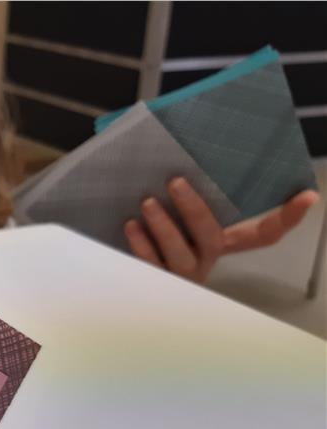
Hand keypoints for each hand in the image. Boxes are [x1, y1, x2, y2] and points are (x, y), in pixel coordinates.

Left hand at [124, 177, 319, 282]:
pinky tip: (132, 226)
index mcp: (221, 240)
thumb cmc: (156, 227)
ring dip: (164, 228)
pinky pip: (150, 266)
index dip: (288, 217)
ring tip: (147, 203)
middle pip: (212, 238)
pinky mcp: (154, 282)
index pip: (264, 233)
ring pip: (180, 256)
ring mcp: (181, 274)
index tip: (307, 196)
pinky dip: (140, 245)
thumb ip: (189, 186)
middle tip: (175, 182)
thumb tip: (180, 141)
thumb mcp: (177, 208)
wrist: (126, 272)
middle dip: (194, 210)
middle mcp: (205, 258)